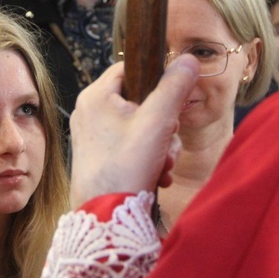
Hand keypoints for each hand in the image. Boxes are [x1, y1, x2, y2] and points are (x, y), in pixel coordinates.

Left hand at [69, 55, 198, 207]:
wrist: (105, 218)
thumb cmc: (125, 167)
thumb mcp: (157, 122)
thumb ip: (174, 87)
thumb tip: (188, 59)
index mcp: (96, 96)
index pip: (131, 68)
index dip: (156, 79)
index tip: (172, 99)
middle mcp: (90, 112)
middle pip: (139, 100)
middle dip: (163, 124)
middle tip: (167, 141)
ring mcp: (93, 136)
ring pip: (139, 127)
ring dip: (160, 145)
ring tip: (163, 164)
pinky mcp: (99, 157)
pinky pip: (130, 147)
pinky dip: (148, 159)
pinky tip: (156, 176)